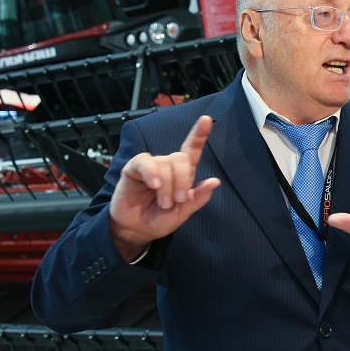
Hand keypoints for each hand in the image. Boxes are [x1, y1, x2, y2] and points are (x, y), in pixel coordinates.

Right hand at [109, 115, 220, 260]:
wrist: (136, 230)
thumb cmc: (158, 220)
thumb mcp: (182, 213)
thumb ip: (197, 198)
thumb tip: (215, 182)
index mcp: (182, 174)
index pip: (192, 150)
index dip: (200, 135)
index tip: (207, 120)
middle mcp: (167, 167)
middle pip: (181, 158)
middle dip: (183, 180)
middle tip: (177, 200)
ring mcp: (151, 166)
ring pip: (164, 163)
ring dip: (167, 186)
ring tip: (163, 202)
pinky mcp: (134, 169)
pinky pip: (145, 162)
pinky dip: (151, 173)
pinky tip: (154, 185)